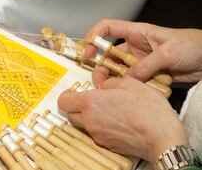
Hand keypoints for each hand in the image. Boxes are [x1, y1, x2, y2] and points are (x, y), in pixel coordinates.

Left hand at [57, 77, 187, 161]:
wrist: (162, 138)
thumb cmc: (149, 111)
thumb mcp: (131, 84)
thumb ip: (110, 82)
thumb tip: (102, 82)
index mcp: (91, 103)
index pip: (63, 100)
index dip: (68, 94)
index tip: (76, 91)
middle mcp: (89, 120)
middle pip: (70, 114)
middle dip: (76, 106)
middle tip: (92, 100)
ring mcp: (97, 135)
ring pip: (82, 125)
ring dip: (88, 117)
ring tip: (106, 110)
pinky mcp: (106, 145)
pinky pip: (95, 134)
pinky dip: (100, 127)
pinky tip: (116, 121)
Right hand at [83, 19, 201, 86]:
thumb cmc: (193, 45)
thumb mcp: (169, 52)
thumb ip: (147, 65)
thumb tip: (129, 78)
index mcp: (137, 33)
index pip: (107, 28)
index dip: (94, 36)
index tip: (87, 50)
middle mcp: (134, 47)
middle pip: (108, 54)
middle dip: (100, 67)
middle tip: (98, 80)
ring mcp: (139, 62)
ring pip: (119, 71)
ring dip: (115, 81)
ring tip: (112, 90)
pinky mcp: (147, 75)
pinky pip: (132, 82)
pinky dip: (130, 88)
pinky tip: (131, 93)